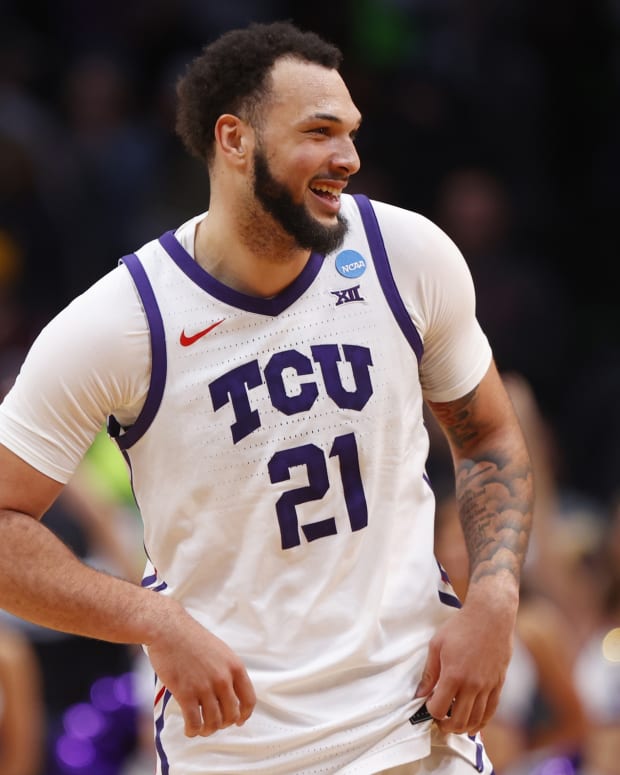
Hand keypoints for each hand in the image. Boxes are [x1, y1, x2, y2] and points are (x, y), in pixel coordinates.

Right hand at [146, 600, 255, 736]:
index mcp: (234, 666)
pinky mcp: (186, 693)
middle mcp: (223, 678)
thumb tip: (230, 693)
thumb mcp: (220, 650)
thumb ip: (227, 670)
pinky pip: (194, 722)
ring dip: (207, 730)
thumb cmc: (191, 638)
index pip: (249, 699)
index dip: (244, 715)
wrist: (169, 630)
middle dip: (223, 723)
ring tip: (201, 728)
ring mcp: (205, 687)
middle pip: (231, 714)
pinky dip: (193, 730)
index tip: (239, 721)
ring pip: (213, 722)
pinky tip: (189, 729)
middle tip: (214, 722)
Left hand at [414, 600, 513, 735]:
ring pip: (476, 720)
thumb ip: (429, 672)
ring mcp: (487, 686)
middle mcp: (472, 685)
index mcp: (454, 675)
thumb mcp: (436, 645)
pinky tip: (474, 725)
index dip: (431, 711)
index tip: (428, 705)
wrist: (490, 616)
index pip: (440, 708)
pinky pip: (491, 711)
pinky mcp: (498, 684)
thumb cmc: (460, 627)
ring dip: (463, 728)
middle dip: (446, 726)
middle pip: (459, 720)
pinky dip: (481, 722)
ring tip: (454, 725)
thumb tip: (420, 694)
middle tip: (439, 722)